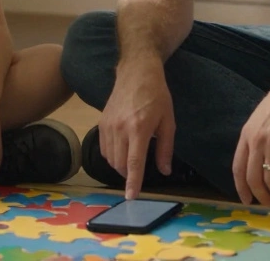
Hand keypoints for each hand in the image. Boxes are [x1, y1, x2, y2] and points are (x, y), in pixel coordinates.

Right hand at [99, 59, 174, 198]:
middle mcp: (120, 128)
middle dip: (128, 174)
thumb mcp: (168, 121)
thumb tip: (164, 170)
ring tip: (132, 158)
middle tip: (138, 172)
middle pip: (119, 164)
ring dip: (120, 166)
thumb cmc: (157, 95)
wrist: (136, 72)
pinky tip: (122, 149)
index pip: (133, 162)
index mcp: (139, 128)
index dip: (132, 182)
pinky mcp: (101, 122)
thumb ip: (165, 148)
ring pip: (110, 158)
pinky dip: (112, 156)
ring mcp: (108, 125)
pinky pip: (104, 148)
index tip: (130, 197)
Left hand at [233, 62, 269, 205]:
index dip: (241, 188)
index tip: (247, 200)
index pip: (238, 168)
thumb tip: (257, 163)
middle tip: (268, 203)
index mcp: (247, 134)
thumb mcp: (260, 119)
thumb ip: (256, 139)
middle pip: (253, 178)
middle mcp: (257, 140)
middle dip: (260, 195)